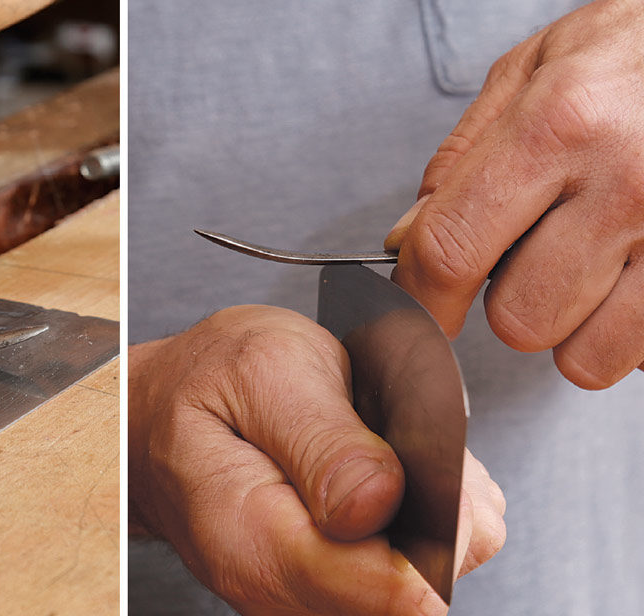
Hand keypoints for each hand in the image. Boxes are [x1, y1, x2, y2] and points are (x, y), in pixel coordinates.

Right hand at [128, 306, 505, 614]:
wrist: (158, 412)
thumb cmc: (205, 384)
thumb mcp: (262, 371)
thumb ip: (323, 439)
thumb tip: (382, 502)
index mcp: (254, 544)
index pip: (387, 587)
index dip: (435, 529)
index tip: (434, 467)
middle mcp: (278, 592)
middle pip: (417, 588)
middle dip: (431, 511)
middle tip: (384, 434)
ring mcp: (301, 598)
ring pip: (421, 580)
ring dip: (420, 510)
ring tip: (367, 446)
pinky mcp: (324, 592)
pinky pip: (405, 569)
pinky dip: (407, 517)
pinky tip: (370, 473)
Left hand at [385, 0, 643, 388]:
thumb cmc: (635, 53)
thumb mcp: (534, 71)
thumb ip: (461, 159)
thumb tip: (405, 241)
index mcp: (560, 125)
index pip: (452, 250)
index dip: (418, 300)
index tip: (415, 314)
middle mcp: (624, 182)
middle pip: (517, 318)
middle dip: (508, 299)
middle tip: (532, 252)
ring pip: (581, 353)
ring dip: (570, 322)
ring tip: (586, 260)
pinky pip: (636, 353)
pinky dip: (621, 331)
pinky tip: (626, 276)